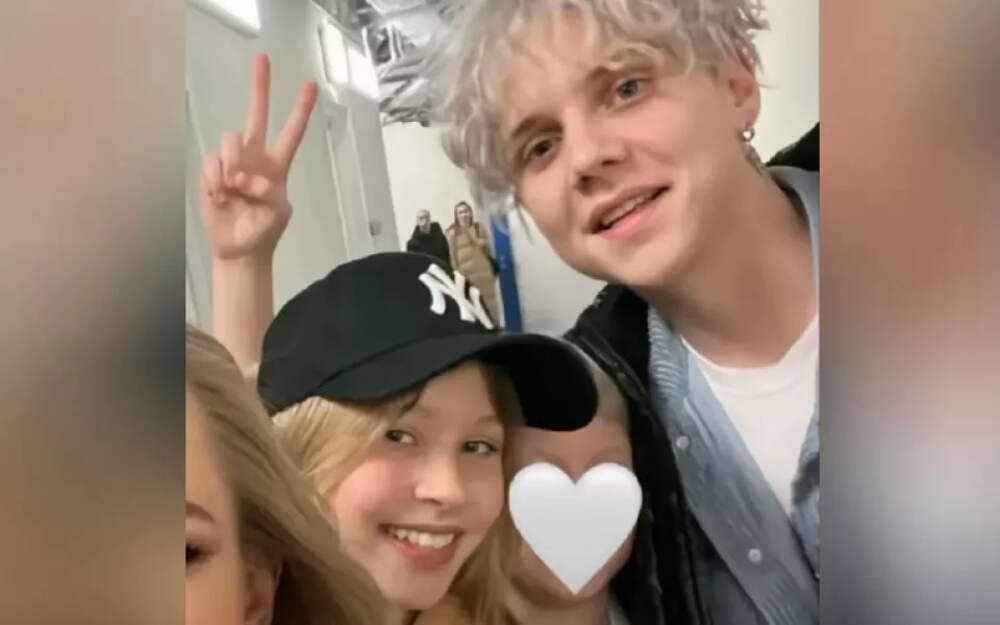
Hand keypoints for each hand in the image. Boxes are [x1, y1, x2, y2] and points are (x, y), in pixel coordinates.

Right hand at [200, 54, 317, 261]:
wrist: (240, 250)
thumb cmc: (264, 231)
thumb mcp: (278, 212)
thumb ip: (268, 190)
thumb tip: (243, 176)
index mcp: (278, 166)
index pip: (292, 133)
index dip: (300, 109)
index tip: (311, 85)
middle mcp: (255, 157)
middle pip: (256, 116)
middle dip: (260, 87)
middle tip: (263, 59)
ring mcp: (232, 162)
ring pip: (230, 138)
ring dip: (232, 163)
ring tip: (234, 189)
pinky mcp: (212, 172)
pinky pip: (211, 162)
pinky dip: (215, 180)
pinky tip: (220, 196)